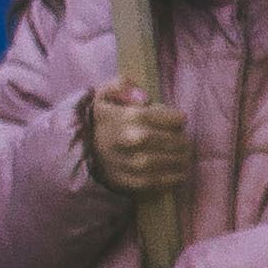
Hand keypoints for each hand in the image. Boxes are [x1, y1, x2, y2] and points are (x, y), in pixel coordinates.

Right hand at [82, 82, 196, 201]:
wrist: (81, 149)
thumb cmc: (101, 119)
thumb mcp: (106, 94)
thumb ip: (121, 85)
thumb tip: (143, 96)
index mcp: (127, 117)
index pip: (165, 118)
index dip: (176, 118)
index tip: (180, 119)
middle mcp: (129, 141)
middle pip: (168, 140)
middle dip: (181, 140)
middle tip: (186, 141)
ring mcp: (128, 164)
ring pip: (165, 163)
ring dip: (180, 160)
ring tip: (185, 156)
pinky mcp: (127, 182)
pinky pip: (155, 183)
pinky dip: (172, 180)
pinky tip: (181, 174)